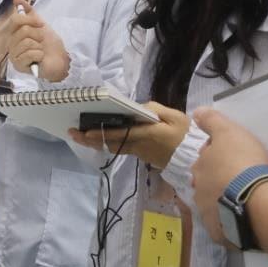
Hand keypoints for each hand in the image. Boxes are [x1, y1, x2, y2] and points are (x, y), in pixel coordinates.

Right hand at [6, 0, 70, 80]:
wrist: (59, 59)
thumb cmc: (49, 44)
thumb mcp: (40, 24)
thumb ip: (29, 11)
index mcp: (14, 33)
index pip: (15, 20)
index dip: (29, 19)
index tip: (40, 23)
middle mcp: (11, 44)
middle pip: (23, 31)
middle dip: (38, 34)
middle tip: (42, 41)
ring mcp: (14, 56)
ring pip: (27, 42)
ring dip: (39, 46)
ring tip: (41, 51)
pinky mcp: (19, 66)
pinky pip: (29, 54)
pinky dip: (39, 55)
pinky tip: (40, 58)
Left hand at [66, 101, 190, 167]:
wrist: (194, 158)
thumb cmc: (186, 136)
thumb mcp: (175, 117)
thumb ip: (155, 109)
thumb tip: (139, 108)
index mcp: (146, 135)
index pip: (119, 134)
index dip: (101, 133)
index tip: (85, 132)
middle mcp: (138, 146)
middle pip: (109, 143)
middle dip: (90, 140)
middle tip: (72, 134)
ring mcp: (138, 152)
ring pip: (112, 147)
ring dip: (95, 142)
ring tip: (80, 136)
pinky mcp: (140, 155)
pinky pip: (120, 149)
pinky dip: (107, 143)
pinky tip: (99, 138)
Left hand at [190, 107, 267, 245]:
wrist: (256, 198)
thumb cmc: (243, 161)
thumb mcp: (229, 132)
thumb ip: (211, 121)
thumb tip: (196, 113)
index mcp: (199, 167)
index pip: (205, 160)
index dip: (218, 158)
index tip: (233, 158)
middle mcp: (197, 190)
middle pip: (206, 183)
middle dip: (217, 181)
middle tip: (238, 180)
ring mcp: (206, 213)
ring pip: (213, 205)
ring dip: (223, 202)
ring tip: (242, 201)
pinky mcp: (218, 232)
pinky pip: (222, 227)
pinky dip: (228, 224)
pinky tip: (241, 221)